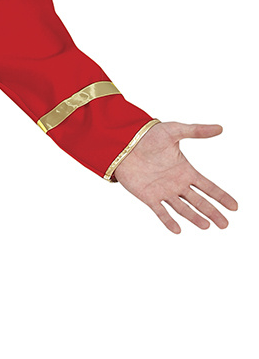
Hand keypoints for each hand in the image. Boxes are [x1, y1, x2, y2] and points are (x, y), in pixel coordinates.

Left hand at [112, 121, 237, 232]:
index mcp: (186, 170)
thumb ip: (196, 131)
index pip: (209, 187)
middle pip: (199, 202)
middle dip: (213, 212)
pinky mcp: (148, 196)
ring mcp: (163, 191)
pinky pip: (161, 211)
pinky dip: (168, 221)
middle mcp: (177, 184)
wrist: (124, 143)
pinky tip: (177, 230)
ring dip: (195, 218)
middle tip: (225, 225)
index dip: (221, 197)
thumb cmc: (149, 136)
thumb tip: (220, 128)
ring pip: (183, 209)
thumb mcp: (175, 131)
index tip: (234, 207)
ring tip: (207, 226)